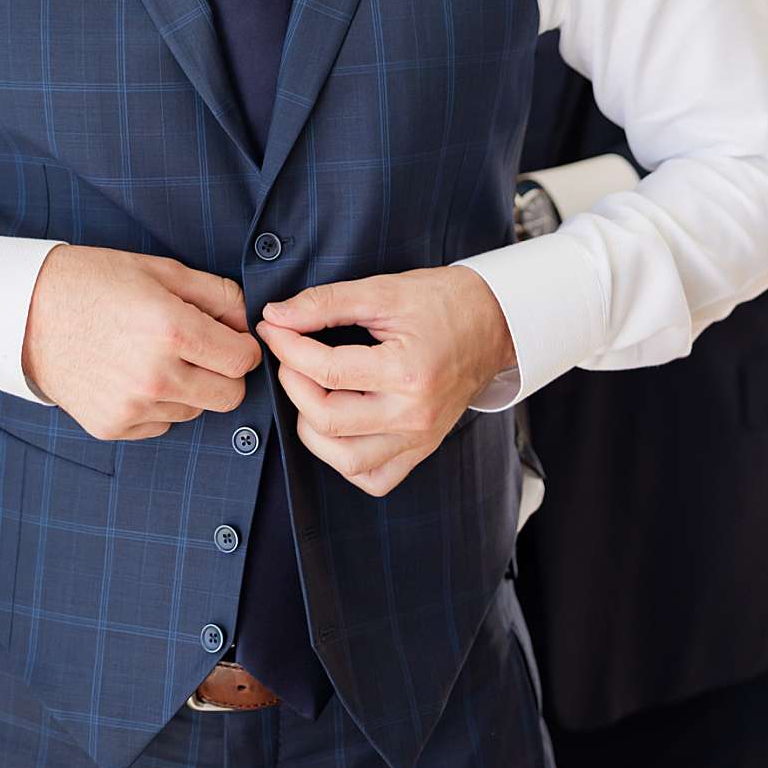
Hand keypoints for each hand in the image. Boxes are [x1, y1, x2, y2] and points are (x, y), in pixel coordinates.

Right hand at [22, 245, 260, 440]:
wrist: (27, 313)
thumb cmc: (97, 283)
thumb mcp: (163, 271)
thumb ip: (218, 295)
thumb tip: (249, 322)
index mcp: (171, 330)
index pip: (244, 361)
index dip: (244, 346)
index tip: (230, 337)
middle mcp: (155, 376)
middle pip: (229, 396)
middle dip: (225, 373)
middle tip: (200, 349)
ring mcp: (132, 407)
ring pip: (195, 410)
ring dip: (189, 388)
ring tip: (154, 355)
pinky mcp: (112, 427)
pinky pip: (161, 423)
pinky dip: (157, 404)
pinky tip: (132, 374)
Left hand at [256, 266, 516, 496]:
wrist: (494, 322)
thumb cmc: (443, 301)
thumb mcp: (384, 290)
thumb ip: (325, 304)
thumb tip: (276, 317)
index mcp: (408, 371)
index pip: (327, 371)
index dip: (288, 348)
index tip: (273, 328)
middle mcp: (415, 414)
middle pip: (329, 420)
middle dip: (294, 386)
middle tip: (289, 356)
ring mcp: (421, 437)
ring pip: (346, 460)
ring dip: (313, 428)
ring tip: (310, 392)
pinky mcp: (422, 448)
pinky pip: (374, 477)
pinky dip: (346, 459)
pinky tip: (339, 426)